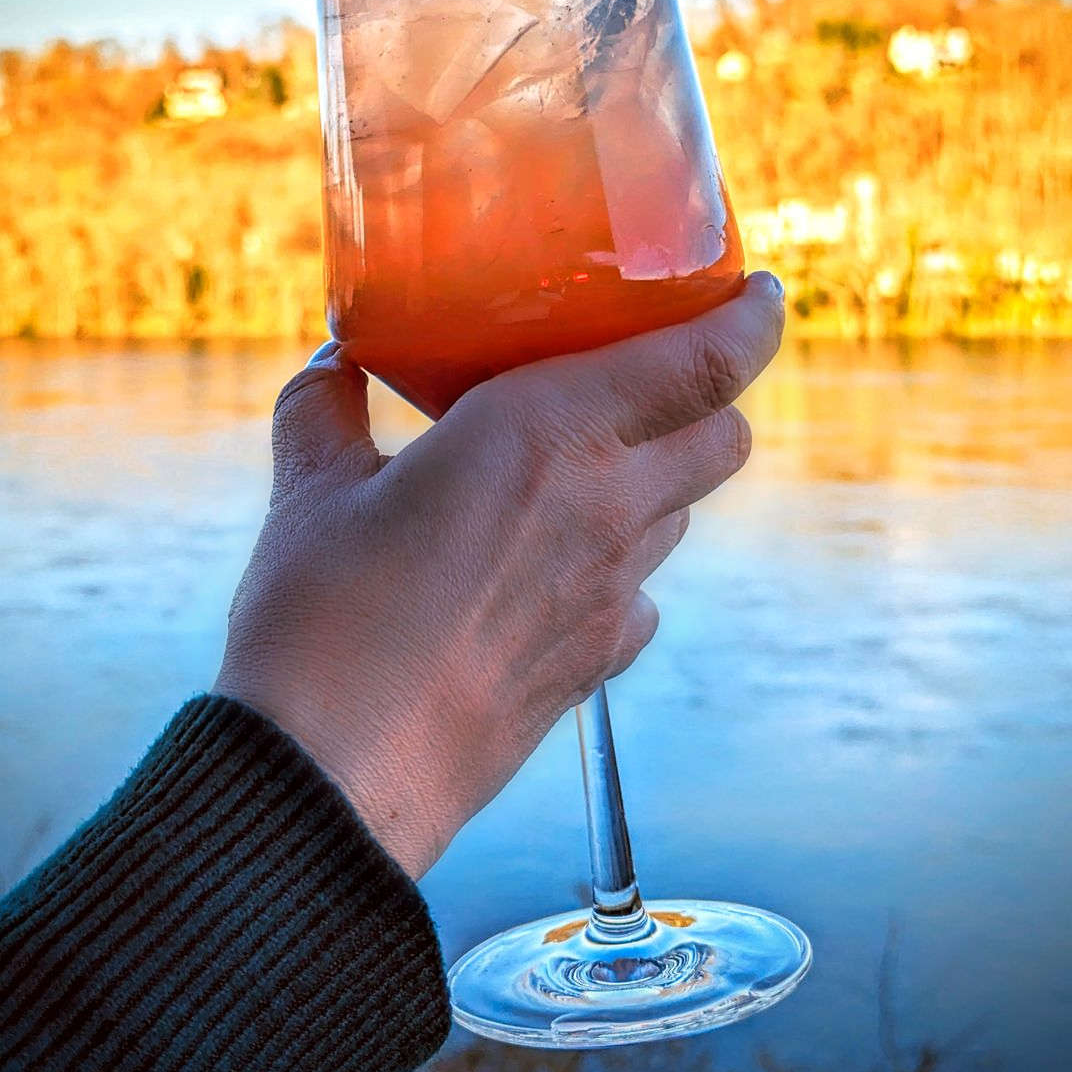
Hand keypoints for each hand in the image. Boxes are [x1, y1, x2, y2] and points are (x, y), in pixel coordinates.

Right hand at [215, 272, 784, 877]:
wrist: (334, 778)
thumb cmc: (320, 618)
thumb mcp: (311, 490)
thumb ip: (323, 409)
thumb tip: (331, 365)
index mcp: (547, 434)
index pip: (705, 362)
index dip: (751, 321)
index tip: (759, 293)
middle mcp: (605, 506)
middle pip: (724, 436)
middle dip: (708, 399)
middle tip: (656, 379)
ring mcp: (613, 593)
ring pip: (683, 512)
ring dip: (658, 478)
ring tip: (584, 468)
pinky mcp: (598, 662)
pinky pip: (642, 595)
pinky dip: (620, 569)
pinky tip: (554, 570)